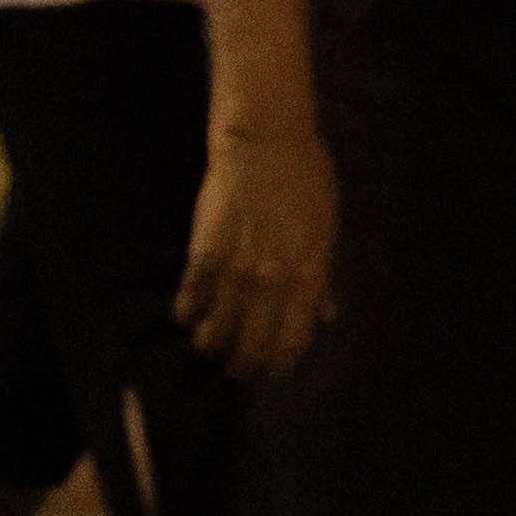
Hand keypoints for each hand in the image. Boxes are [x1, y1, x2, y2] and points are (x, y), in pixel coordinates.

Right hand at [180, 118, 340, 383]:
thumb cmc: (307, 181)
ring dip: (211, 345)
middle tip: (237, 368)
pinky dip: (187, 314)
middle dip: (243, 366)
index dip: (279, 365)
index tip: (272, 372)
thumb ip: (324, 278)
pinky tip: (189, 316)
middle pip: (251, 346)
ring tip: (210, 345)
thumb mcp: (328, 231)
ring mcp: (235, 271)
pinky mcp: (203, 255)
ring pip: (215, 332)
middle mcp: (271, 283)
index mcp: (308, 277)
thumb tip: (326, 316)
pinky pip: (190, 300)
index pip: (292, 342)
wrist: (266, 143)